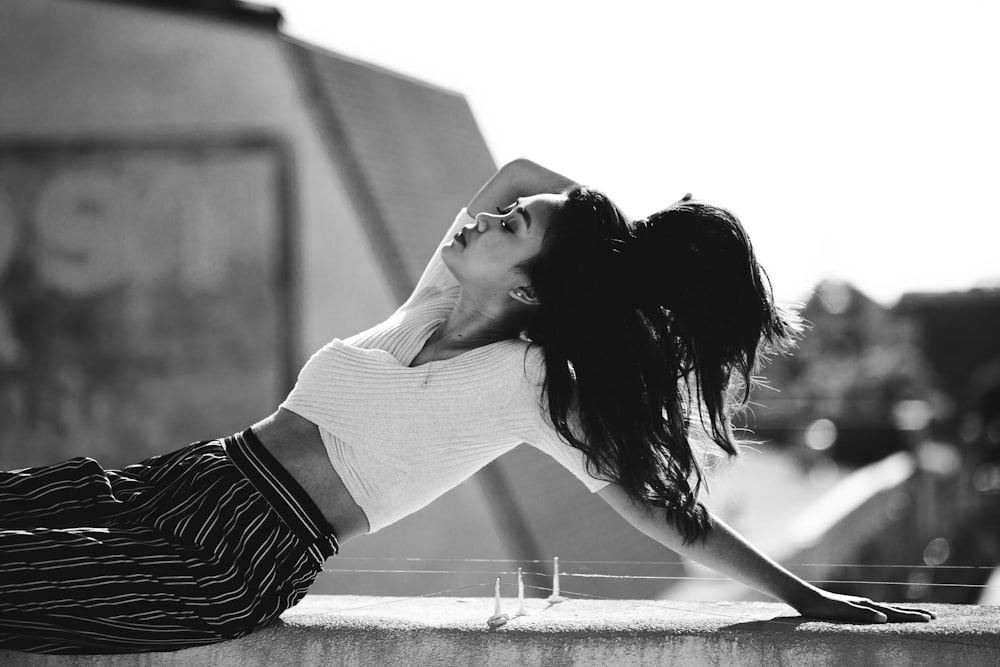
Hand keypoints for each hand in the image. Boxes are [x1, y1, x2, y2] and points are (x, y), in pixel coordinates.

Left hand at [794, 588, 934, 623]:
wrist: (807, 599)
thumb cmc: (824, 608)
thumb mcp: (843, 612)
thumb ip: (863, 614)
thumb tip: (885, 617)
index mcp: (867, 606)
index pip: (895, 613)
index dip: (912, 617)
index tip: (930, 619)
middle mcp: (867, 604)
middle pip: (896, 610)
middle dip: (914, 614)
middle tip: (933, 617)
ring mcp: (862, 605)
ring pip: (889, 610)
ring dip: (904, 613)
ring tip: (918, 615)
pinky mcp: (855, 608)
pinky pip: (878, 612)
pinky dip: (890, 614)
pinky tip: (889, 616)